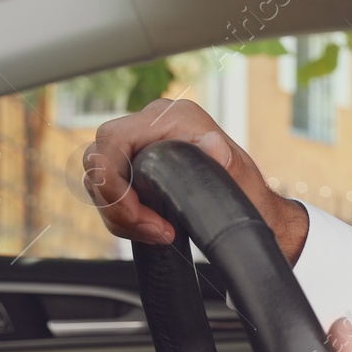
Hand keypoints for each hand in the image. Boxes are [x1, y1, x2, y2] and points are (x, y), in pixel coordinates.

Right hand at [81, 98, 309, 262]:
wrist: (252, 210)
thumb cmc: (247, 194)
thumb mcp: (241, 179)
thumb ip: (227, 162)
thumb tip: (215, 145)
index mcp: (172, 117)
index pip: (112, 139)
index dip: (112, 180)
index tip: (139, 215)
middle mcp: (151, 125)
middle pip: (98, 160)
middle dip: (117, 204)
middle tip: (152, 230)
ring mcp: (141, 145)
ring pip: (99, 179)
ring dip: (121, 216)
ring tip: (158, 233)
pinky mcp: (136, 167)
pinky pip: (109, 191)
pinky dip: (123, 216)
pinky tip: (151, 230)